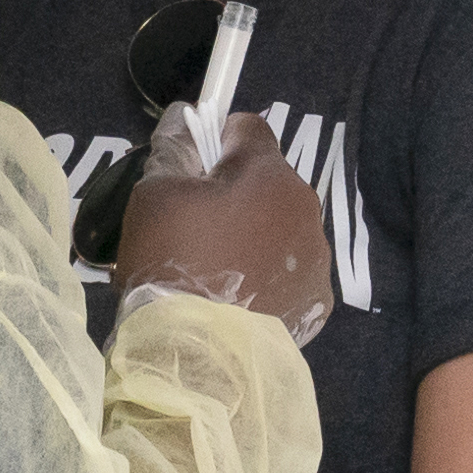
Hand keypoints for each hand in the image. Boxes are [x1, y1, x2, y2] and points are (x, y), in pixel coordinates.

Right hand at [115, 105, 334, 345]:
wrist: (197, 355)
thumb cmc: (172, 263)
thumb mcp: (154, 195)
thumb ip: (173, 147)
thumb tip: (184, 116)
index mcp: (268, 174)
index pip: (249, 128)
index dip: (217, 139)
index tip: (194, 168)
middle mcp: (305, 208)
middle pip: (268, 180)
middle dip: (237, 193)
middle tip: (197, 228)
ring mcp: (318, 258)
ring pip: (282, 226)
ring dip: (256, 234)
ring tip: (217, 270)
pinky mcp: (319, 301)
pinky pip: (291, 272)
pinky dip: (270, 277)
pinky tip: (239, 300)